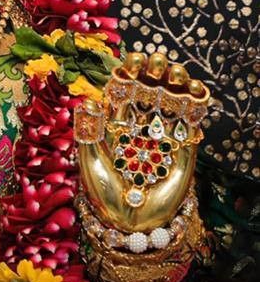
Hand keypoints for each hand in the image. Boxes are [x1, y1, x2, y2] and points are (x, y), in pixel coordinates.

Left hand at [75, 51, 209, 233]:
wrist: (130, 223)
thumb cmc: (104, 193)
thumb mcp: (89, 160)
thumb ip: (87, 131)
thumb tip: (86, 101)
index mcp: (116, 123)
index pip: (123, 90)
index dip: (129, 73)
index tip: (132, 59)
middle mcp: (140, 125)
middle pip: (149, 91)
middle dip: (153, 73)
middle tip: (157, 60)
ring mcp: (162, 136)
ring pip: (171, 102)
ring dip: (175, 84)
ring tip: (176, 72)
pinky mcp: (182, 150)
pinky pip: (190, 124)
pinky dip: (194, 106)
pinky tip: (195, 91)